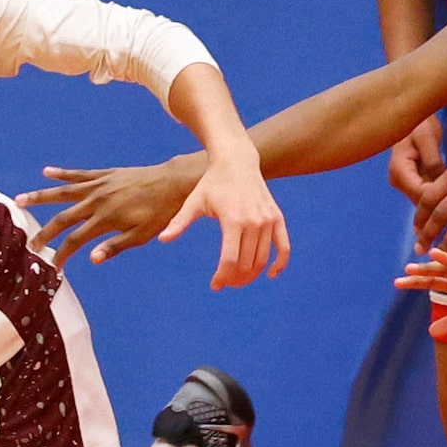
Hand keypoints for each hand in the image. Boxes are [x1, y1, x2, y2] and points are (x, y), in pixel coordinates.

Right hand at [15, 152, 204, 270]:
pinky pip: (79, 174)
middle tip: (29, 244)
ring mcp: (99, 185)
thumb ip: (114, 246)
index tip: (53, 266)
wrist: (174, 183)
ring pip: (63, 192)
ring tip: (20, 200)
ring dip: (40, 196)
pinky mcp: (105, 175)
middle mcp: (97, 201)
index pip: (75, 240)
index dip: (62, 254)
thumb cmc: (160, 213)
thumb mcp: (141, 235)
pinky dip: (62, 174)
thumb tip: (90, 259)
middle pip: (62, 218)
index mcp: (105, 219)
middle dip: (44, 232)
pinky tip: (47, 172)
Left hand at [161, 150, 290, 289]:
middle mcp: (253, 221)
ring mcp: (267, 220)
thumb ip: (180, 221)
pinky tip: (271, 274)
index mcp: (233, 219)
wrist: (237, 161)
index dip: (222, 277)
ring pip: (262, 259)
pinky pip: (283, 246)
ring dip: (251, 275)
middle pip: (246, 264)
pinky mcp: (277, 218)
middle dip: (235, 279)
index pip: (229, 260)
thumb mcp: (195, 201)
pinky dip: (280, 263)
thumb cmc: (212, 183)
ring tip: (239, 279)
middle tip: (225, 282)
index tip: (215, 285)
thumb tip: (162, 239)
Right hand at [386, 116, 444, 201]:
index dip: (439, 199)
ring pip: (424, 200)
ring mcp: (404, 182)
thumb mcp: (427, 138)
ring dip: (440, 203)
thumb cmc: (420, 123)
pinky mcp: (412, 181)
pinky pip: (426, 193)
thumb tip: (440, 181)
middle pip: (421, 201)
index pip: (420, 193)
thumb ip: (432, 160)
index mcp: (399, 170)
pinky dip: (439, 195)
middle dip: (440, 205)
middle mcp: (398, 180)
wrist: (414, 118)